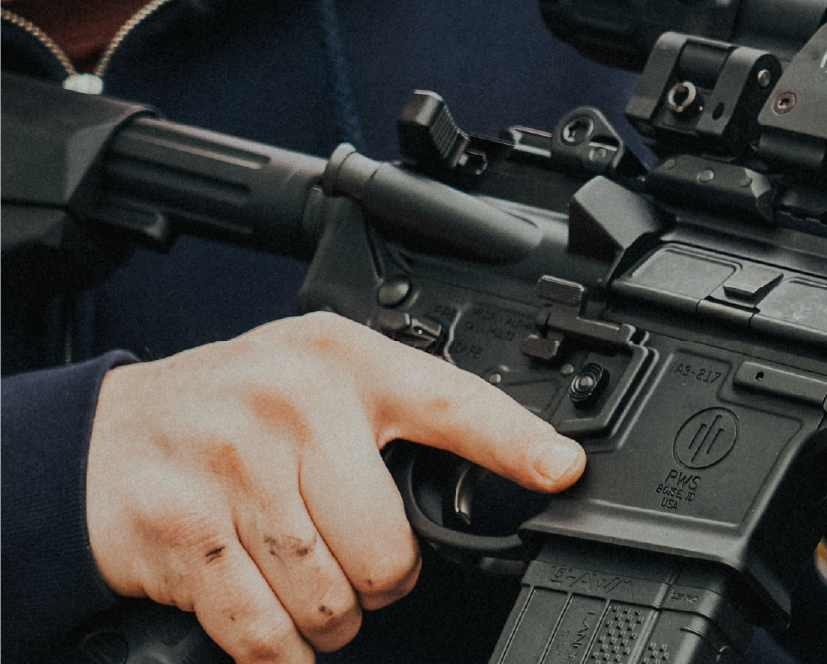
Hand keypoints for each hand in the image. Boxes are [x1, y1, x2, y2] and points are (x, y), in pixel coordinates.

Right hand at [85, 312, 586, 663]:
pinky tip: (276, 628)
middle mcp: (293, 405)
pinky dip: (280, 654)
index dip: (512, 442)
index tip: (560, 469)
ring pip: (330, 598)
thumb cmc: (229, 415)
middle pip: (387, 548)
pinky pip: (265, 631)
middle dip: (381, 582)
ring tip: (306, 584)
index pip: (449, 400)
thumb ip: (393, 415)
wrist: (95, 438)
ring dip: (328, 619)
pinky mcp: (185, 531)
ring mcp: (234, 467)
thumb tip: (501, 467)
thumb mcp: (316, 379)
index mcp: (344, 362)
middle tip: (354, 563)